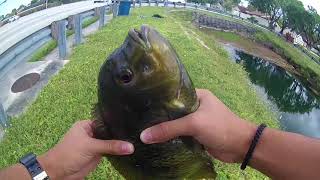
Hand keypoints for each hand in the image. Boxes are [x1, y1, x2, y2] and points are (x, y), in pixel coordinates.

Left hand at [38, 120, 133, 179]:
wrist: (59, 173)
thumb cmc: (68, 154)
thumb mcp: (91, 146)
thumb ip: (110, 146)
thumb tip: (129, 147)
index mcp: (86, 125)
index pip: (105, 121)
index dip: (117, 123)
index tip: (131, 123)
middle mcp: (91, 133)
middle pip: (109, 132)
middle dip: (120, 134)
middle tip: (136, 134)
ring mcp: (95, 145)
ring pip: (110, 142)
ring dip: (119, 144)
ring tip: (135, 141)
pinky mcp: (97, 155)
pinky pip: (110, 152)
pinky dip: (117, 152)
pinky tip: (128, 150)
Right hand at [140, 89, 256, 162]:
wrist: (241, 147)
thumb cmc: (220, 127)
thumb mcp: (194, 124)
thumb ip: (169, 129)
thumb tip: (144, 136)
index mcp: (197, 95)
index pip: (172, 96)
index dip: (158, 101)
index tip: (141, 106)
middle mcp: (195, 107)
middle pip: (173, 112)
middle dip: (159, 117)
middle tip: (138, 121)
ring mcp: (196, 121)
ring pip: (176, 125)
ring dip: (164, 129)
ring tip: (142, 130)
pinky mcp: (196, 135)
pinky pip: (180, 135)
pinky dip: (171, 139)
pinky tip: (156, 141)